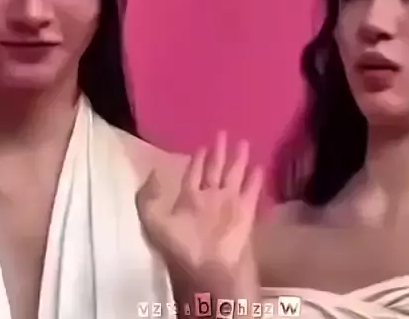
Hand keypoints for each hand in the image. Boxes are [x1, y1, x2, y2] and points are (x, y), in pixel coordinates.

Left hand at [136, 132, 263, 281]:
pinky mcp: (246, 214)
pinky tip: (260, 166)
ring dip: (239, 161)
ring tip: (244, 142)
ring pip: (234, 177)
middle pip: (214, 171)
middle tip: (223, 132)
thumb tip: (154, 172)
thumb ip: (149, 197)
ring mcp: (228, 207)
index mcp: (187, 202)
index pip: (193, 174)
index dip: (197, 159)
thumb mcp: (154, 222)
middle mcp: (209, 201)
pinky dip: (255, 180)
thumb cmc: (181, 250)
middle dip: (218, 153)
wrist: (209, 276)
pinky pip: (251, 192)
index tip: (202, 144)